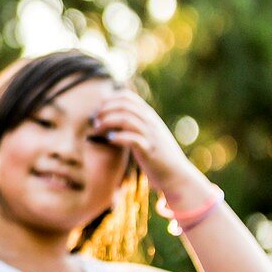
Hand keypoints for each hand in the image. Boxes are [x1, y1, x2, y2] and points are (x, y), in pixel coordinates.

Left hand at [93, 90, 208, 210]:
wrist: (176, 174)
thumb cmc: (157, 155)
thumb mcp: (148, 134)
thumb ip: (135, 124)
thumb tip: (110, 120)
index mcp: (149, 116)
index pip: (128, 97)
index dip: (110, 100)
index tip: (99, 111)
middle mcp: (150, 122)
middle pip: (124, 105)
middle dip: (105, 110)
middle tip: (95, 121)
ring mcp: (150, 135)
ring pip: (125, 119)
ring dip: (107, 122)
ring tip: (98, 130)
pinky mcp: (149, 150)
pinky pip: (132, 138)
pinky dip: (117, 137)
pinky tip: (109, 140)